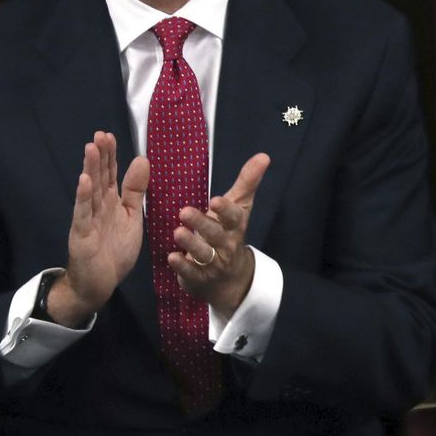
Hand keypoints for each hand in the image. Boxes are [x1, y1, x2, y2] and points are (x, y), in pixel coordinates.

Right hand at [56, 132, 149, 325]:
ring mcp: (87, 219)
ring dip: (90, 170)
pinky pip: (82, 214)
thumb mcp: (131, 217)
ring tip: (91, 149)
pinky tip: (84, 181)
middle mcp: (97, 207)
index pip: (110, 174)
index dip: (110, 155)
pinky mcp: (81, 235)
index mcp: (110, 202)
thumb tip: (142, 159)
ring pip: (89, 191)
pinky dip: (83, 198)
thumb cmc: (115, 250)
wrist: (100, 283)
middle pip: (99, 177)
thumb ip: (135, 191)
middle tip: (100, 135)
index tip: (110, 135)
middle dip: (100, 156)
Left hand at [169, 152, 270, 313]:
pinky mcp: (199, 278)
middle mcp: (226, 244)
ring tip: (177, 233)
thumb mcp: (239, 209)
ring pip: (203, 253)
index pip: (233, 216)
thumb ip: (247, 182)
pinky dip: (181, 266)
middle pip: (215, 234)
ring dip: (190, 243)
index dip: (225, 209)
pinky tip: (171, 257)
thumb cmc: (229, 234)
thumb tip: (264, 156)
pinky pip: (191, 272)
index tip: (214, 200)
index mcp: (234, 226)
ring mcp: (213, 263)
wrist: (230, 280)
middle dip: (202, 224)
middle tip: (184, 212)